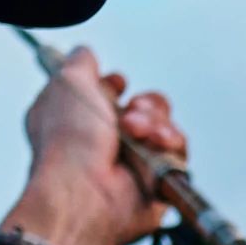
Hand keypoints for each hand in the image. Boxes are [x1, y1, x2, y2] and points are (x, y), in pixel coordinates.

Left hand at [0, 42, 190, 244]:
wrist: (84, 190)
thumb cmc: (67, 142)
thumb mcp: (67, 82)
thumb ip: (79, 62)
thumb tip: (86, 53)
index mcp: (78, 122)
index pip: (107, 97)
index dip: (114, 85)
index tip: (115, 82)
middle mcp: (105, 144)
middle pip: (145, 109)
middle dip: (144, 105)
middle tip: (129, 114)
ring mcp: (133, 165)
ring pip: (165, 129)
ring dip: (155, 123)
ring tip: (136, 132)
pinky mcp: (157, 183)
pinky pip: (178, 153)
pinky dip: (169, 144)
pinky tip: (153, 146)